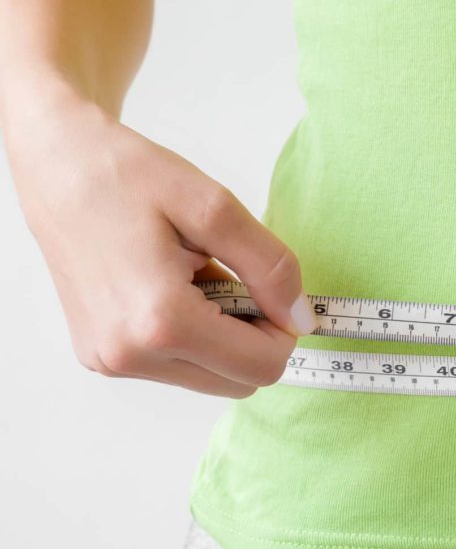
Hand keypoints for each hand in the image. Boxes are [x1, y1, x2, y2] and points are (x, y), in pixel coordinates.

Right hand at [6, 89, 316, 397]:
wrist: (59, 166)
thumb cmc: (131, 177)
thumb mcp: (216, 208)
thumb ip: (271, 268)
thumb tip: (303, 320)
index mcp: (160, 322)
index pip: (260, 367)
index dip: (283, 331)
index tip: (269, 287)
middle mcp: (129, 356)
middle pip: (237, 382)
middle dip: (253, 337)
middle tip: (232, 278)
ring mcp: (110, 361)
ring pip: (209, 378)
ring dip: (222, 336)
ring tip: (194, 279)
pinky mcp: (100, 357)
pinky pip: (176, 366)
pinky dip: (192, 336)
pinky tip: (170, 290)